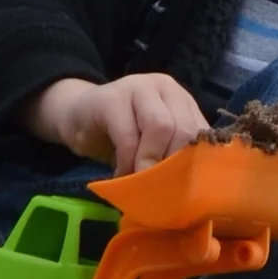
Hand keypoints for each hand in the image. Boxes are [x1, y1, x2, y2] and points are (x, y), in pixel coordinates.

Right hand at [25, 73, 207, 174]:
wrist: (76, 115)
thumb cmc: (120, 136)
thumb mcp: (153, 144)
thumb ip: (172, 153)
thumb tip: (193, 189)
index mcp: (181, 99)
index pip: (201, 131)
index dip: (195, 164)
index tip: (184, 191)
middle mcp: (164, 87)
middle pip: (184, 128)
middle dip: (172, 165)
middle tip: (159, 190)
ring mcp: (138, 87)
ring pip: (160, 126)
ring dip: (150, 162)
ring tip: (139, 182)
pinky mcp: (111, 98)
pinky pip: (128, 135)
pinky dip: (126, 161)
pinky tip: (119, 174)